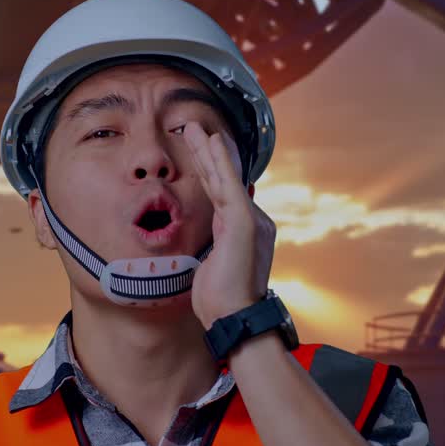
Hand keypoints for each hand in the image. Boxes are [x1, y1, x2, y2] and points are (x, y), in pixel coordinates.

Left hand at [181, 123, 275, 328]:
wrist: (236, 319)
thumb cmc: (221, 302)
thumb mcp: (211, 267)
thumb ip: (213, 245)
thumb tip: (208, 235)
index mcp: (243, 230)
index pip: (223, 193)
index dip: (209, 170)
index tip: (197, 150)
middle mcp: (253, 220)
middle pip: (223, 180)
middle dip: (206, 153)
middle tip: (191, 128)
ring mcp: (250, 220)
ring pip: (224, 178)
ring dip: (208, 150)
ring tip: (193, 126)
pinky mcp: (245, 223)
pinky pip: (229, 185)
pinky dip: (221, 162)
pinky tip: (212, 141)